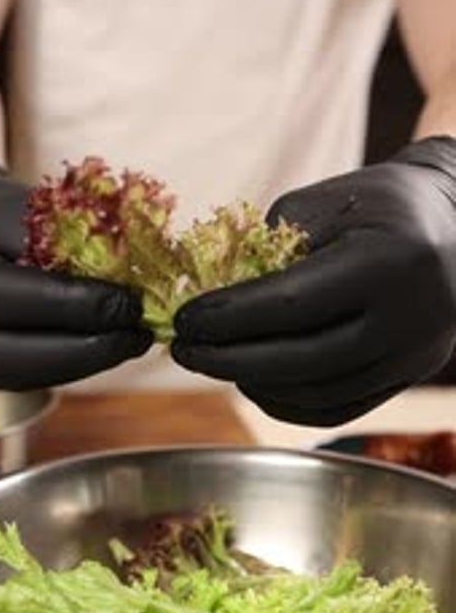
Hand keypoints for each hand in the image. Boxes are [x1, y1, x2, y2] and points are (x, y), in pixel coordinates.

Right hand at [0, 150, 151, 389]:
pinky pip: (19, 376)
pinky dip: (66, 363)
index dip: (70, 306)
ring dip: (81, 362)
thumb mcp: (8, 207)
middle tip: (137, 335)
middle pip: (6, 358)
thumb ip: (58, 242)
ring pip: (16, 375)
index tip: (127, 302)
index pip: (1, 299)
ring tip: (128, 341)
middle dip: (83, 351)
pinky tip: (101, 346)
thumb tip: (125, 279)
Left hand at [173, 137, 455, 425]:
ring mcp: (413, 356)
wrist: (454, 224)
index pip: (292, 304)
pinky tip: (253, 382)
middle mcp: (408, 318)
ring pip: (318, 393)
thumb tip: (214, 305)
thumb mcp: (322, 204)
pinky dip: (288, 403)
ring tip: (215, 362)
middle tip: (185, 351)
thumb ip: (268, 251)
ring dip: (255, 384)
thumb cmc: (379, 204)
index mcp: (388, 261)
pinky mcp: (408, 376)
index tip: (183, 320)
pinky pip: (338, 409)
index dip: (229, 317)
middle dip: (230, 359)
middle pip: (301, 360)